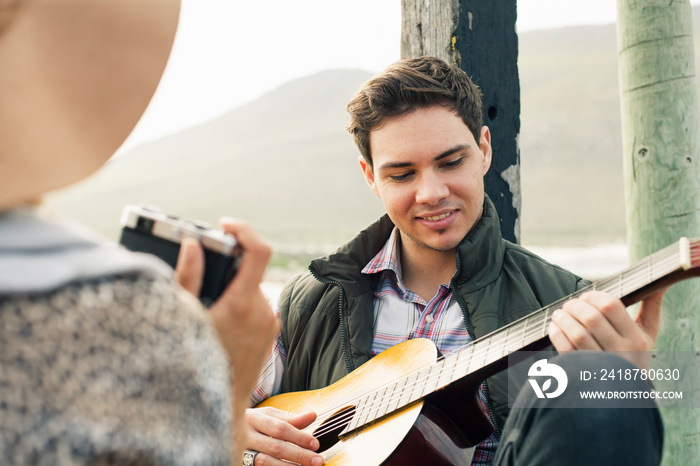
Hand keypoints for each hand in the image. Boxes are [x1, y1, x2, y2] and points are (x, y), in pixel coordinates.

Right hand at [175, 218, 279, 459]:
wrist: (221, 406)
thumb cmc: (197, 365)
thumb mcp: (185, 318)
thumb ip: (189, 277)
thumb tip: (193, 244)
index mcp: (242, 304)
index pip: (259, 251)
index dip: (244, 229)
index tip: (226, 225)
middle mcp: (262, 311)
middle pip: (250, 270)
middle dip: (228, 267)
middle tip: (204, 273)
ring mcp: (269, 323)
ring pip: (252, 288)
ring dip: (233, 287)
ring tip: (209, 306)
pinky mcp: (271, 333)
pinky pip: (257, 306)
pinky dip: (240, 303)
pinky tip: (222, 320)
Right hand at [244, 407, 323, 465]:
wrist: (224, 430)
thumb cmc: (252, 423)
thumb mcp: (268, 416)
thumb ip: (290, 418)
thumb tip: (313, 415)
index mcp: (253, 418)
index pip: (279, 428)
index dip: (299, 437)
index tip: (315, 444)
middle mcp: (245, 435)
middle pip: (275, 447)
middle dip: (298, 455)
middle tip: (317, 460)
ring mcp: (240, 451)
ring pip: (265, 462)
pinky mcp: (239, 462)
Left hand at [548, 289, 665, 369]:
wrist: (627, 395)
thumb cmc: (634, 356)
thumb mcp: (648, 334)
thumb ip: (651, 307)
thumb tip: (661, 283)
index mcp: (637, 339)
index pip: (611, 306)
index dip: (593, 296)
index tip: (586, 297)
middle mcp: (622, 352)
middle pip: (592, 318)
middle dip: (574, 306)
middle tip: (569, 305)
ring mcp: (603, 365)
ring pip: (578, 334)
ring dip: (563, 319)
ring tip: (559, 314)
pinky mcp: (584, 374)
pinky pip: (566, 350)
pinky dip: (557, 335)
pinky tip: (555, 328)